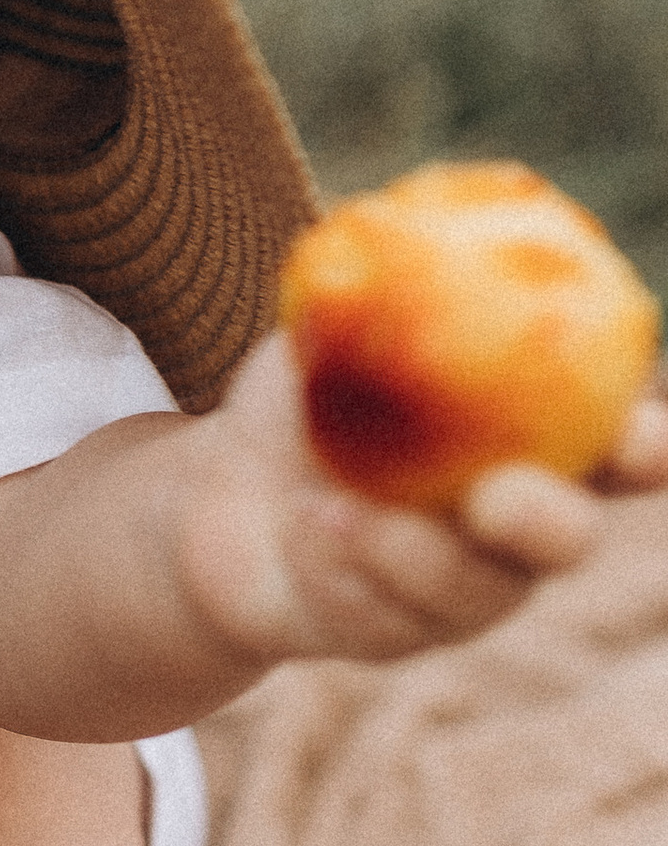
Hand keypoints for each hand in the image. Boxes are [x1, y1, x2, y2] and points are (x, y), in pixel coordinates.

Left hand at [176, 329, 667, 667]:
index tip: (640, 441)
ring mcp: (464, 590)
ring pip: (475, 595)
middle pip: (568, 541)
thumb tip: (419, 211)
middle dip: (546, 523)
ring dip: (413, 554)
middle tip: (494, 494)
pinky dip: (343, 569)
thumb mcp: (331, 327)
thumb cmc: (304, 393)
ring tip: (340, 508)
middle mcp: (520, 525)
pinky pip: (386, 619)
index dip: (650, 451)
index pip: (626, 451)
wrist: (221, 491)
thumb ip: (386, 284)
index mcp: (541, 441)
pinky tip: (306, 526)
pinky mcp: (396, 634)